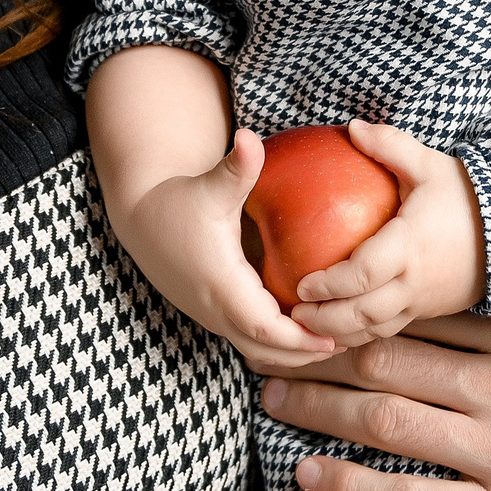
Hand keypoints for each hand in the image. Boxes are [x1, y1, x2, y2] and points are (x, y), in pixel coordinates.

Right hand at [124, 131, 340, 370]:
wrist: (141, 217)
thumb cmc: (179, 199)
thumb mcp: (209, 185)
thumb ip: (235, 167)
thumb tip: (249, 136)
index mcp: (220, 284)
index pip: (264, 328)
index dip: (299, 338)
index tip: (334, 338)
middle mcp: (215, 308)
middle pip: (266, 349)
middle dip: (305, 354)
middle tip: (349, 345)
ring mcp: (213, 314)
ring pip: (257, 348)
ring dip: (293, 351)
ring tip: (336, 341)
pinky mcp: (215, 312)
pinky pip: (250, 336)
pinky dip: (279, 341)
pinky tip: (309, 326)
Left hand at [262, 281, 490, 490]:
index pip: (444, 309)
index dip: (382, 301)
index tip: (339, 297)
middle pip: (397, 357)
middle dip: (327, 349)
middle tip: (277, 342)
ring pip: (388, 420)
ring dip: (320, 407)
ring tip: (272, 399)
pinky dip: (352, 485)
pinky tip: (311, 473)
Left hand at [288, 122, 484, 344]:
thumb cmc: (467, 196)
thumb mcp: (429, 165)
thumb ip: (389, 145)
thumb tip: (350, 127)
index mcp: (411, 246)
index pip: (364, 274)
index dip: (330, 284)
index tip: (301, 282)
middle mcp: (415, 282)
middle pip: (363, 313)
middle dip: (324, 319)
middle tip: (293, 313)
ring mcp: (423, 302)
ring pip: (374, 330)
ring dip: (339, 334)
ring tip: (307, 326)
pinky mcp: (429, 311)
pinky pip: (389, 330)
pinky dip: (360, 336)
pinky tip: (337, 331)